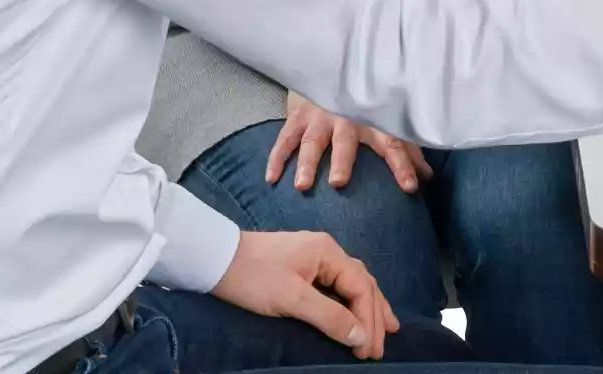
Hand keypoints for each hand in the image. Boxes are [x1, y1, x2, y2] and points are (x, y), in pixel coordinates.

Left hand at [212, 230, 397, 359]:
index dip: (368, 319)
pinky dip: (351, 302)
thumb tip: (361, 335)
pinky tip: (357, 311)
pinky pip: (338, 286)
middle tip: (380, 349)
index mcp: (328, 253)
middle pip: (362, 284)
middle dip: (374, 316)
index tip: (368, 350)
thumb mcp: (291, 299)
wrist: (215, 258)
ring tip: (386, 329)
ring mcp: (316, 257)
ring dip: (368, 308)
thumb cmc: (253, 277)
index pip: (360, 287)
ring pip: (352, 284)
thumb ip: (328, 316)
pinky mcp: (303, 267)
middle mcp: (328, 251)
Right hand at [266, 92, 433, 193]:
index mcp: (373, 121)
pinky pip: (284, 139)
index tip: (411, 187)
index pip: (392, 143)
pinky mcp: (298, 116)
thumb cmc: (365, 99)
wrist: (331, 63)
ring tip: (302, 185)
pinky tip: (271, 178)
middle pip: (345, 142)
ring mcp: (319, 117)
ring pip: (312, 142)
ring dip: (307, 163)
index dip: (403, 165)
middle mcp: (346, 118)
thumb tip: (429, 176)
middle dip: (343, 161)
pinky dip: (276, 158)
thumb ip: (407, 147)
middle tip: (339, 183)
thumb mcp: (386, 118)